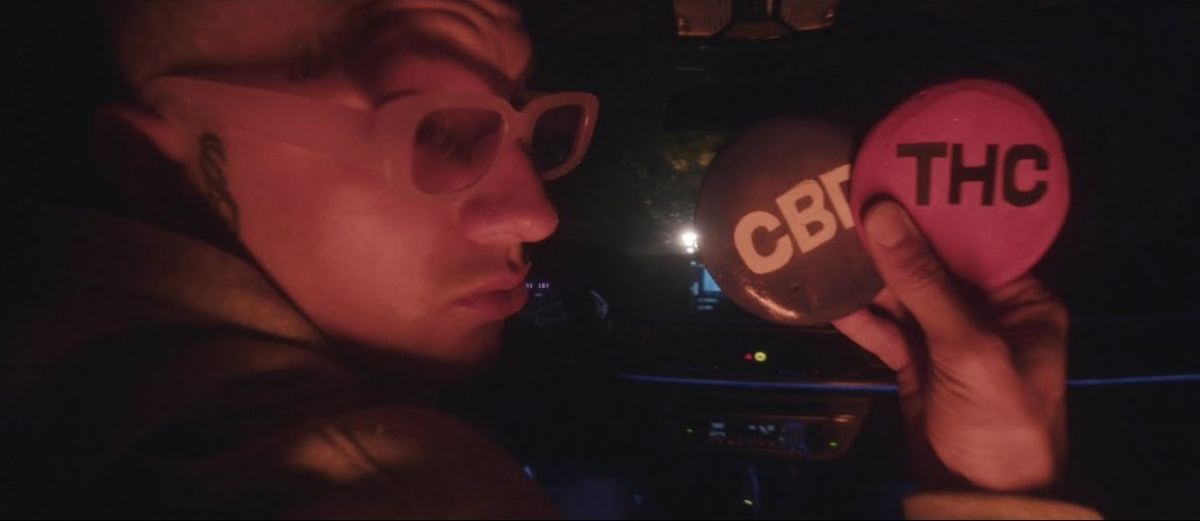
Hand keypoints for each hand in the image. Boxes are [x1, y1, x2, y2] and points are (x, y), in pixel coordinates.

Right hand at [833, 200, 1067, 491]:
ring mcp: (946, 338)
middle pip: (932, 261)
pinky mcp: (915, 364)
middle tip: (846, 198)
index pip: (978, 237)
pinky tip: (825, 297)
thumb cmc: (998, 423)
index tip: (893, 171)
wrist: (979, 502)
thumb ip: (923, 282)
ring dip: (866, 275)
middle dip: (891, 236)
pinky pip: (882, 329)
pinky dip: (856, 316)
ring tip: (824, 239)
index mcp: (1021, 301)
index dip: (936, 205)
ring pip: (901, 293)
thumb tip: (882, 213)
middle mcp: (986, 311)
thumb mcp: (968, 348)